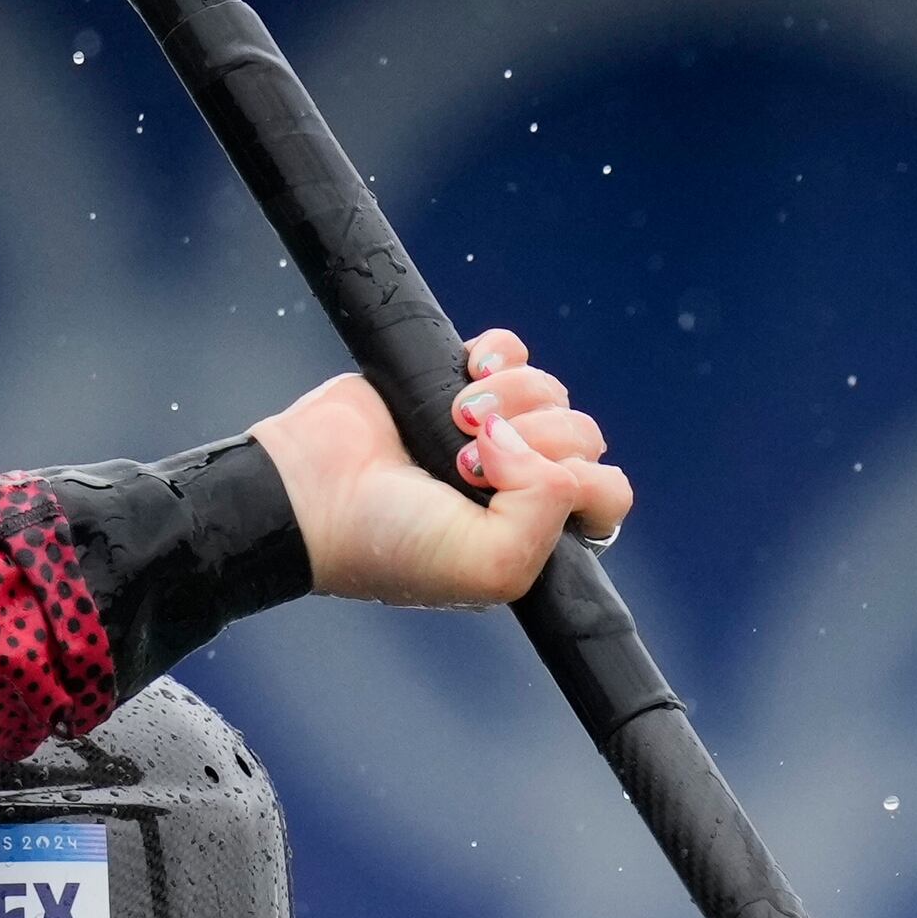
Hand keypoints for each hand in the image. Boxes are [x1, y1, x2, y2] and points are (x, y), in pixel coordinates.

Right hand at [248, 327, 633, 608]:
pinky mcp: (457, 383)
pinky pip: (513, 351)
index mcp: (535, 536)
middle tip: (469, 462)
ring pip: (551, 390)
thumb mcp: (490, 566)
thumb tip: (538, 446)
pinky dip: (499, 354)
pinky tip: (465, 373)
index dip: (576, 485)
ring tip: (455, 419)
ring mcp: (493, 432)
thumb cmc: (389, 543)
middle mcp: (520, 485)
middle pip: (583, 437)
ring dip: (512, 396)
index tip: (514, 488)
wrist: (310, 494)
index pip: (606, 497)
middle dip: (537, 440)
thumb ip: (547, 516)